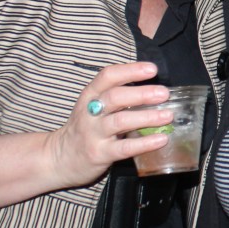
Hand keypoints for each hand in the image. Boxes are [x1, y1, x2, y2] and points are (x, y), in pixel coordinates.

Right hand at [46, 62, 171, 187]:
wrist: (60, 158)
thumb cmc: (87, 129)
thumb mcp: (95, 107)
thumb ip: (118, 97)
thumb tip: (155, 90)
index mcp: (90, 96)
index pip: (108, 76)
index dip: (130, 70)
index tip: (152, 69)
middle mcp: (90, 112)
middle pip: (114, 97)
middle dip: (141, 93)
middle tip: (164, 93)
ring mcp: (94, 134)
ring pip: (120, 121)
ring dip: (146, 117)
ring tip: (168, 116)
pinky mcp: (99, 154)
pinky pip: (124, 148)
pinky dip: (144, 143)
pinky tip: (161, 139)